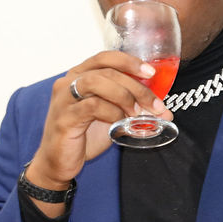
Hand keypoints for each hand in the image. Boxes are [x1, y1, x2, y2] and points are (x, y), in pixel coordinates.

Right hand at [26, 51, 173, 189]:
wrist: (58, 163)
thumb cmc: (84, 137)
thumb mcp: (111, 117)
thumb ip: (132, 108)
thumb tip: (164, 111)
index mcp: (78, 75)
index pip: (105, 57)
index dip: (129, 62)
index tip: (150, 73)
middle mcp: (68, 81)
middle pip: (107, 70)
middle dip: (136, 86)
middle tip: (154, 104)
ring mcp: (63, 98)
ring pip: (97, 82)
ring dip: (124, 95)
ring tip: (137, 112)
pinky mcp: (64, 117)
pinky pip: (92, 106)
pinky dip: (112, 111)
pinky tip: (119, 122)